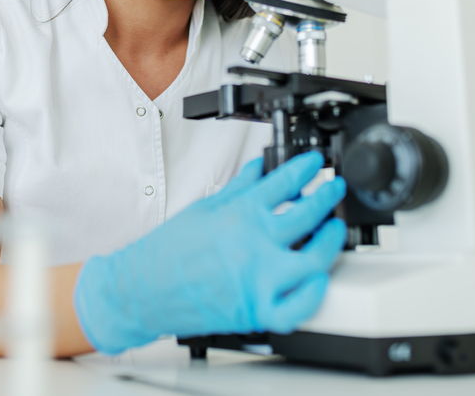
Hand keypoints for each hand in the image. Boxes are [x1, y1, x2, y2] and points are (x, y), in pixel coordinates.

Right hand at [73, 151, 347, 353]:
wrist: (141, 290)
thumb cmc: (167, 251)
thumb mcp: (205, 208)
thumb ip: (239, 187)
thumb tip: (260, 167)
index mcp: (239, 214)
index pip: (285, 180)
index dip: (307, 168)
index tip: (315, 164)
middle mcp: (253, 244)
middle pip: (309, 214)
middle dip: (328, 196)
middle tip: (333, 189)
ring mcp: (258, 279)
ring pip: (314, 259)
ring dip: (331, 240)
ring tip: (333, 229)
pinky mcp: (256, 310)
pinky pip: (298, 307)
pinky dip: (313, 294)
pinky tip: (318, 279)